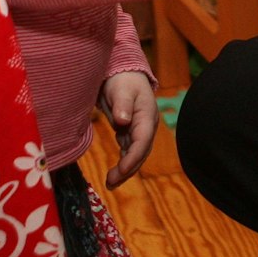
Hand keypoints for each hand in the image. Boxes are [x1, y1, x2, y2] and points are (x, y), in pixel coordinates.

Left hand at [97, 71, 157, 189]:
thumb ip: (122, 105)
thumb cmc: (123, 79)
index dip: (132, 157)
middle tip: (111, 182)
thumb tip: (123, 121)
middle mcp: (146, 126)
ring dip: (125, 170)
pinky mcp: (131, 132)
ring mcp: (140, 130)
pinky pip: (129, 151)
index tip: (120, 170)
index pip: (142, 141)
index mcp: (147, 116)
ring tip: (110, 183)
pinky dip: (123, 163)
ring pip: (135, 155)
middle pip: (141, 153)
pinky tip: (114, 174)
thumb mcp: (122, 89)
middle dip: (128, 169)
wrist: (123, 73)